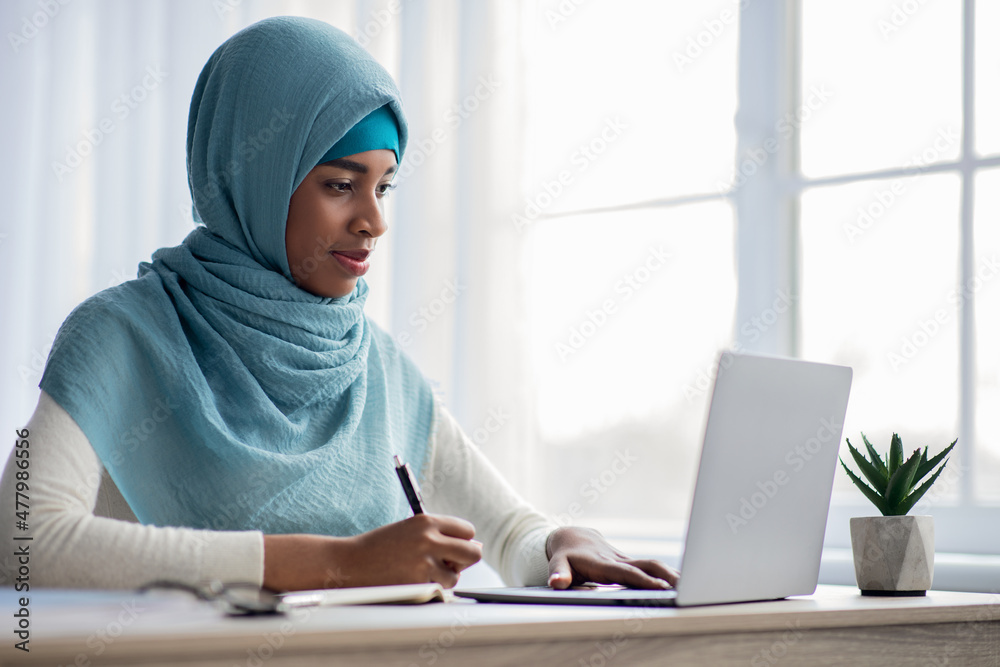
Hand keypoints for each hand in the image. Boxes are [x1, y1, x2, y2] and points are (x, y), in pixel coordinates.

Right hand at [262, 514, 481, 590]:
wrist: (348, 564)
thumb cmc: (379, 547)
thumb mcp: (410, 531)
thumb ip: (439, 536)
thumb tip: (476, 546)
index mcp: (426, 521)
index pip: (467, 530)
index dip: (463, 541)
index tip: (454, 548)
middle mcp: (429, 538)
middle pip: (472, 552)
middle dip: (465, 560)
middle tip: (451, 564)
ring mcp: (424, 562)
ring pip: (456, 575)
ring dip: (444, 577)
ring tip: (420, 572)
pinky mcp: (418, 583)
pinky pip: (440, 589)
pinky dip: (431, 588)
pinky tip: (412, 580)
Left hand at [545, 526, 678, 589]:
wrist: (571, 537)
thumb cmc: (564, 555)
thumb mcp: (557, 564)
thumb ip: (559, 575)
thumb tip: (557, 583)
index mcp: (602, 563)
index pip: (626, 573)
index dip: (643, 580)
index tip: (661, 588)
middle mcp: (617, 559)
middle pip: (646, 566)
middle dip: (666, 576)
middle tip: (686, 587)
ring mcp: (625, 559)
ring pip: (652, 565)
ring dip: (672, 575)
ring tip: (693, 586)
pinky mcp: (630, 562)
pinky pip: (651, 567)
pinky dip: (667, 574)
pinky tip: (682, 583)